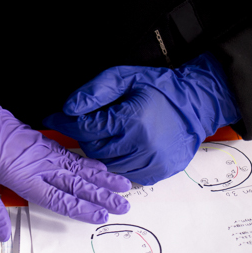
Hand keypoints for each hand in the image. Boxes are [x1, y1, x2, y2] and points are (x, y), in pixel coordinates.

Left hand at [0, 80, 130, 241]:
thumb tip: (2, 234)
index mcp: (19, 173)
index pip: (57, 197)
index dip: (80, 208)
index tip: (100, 217)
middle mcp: (36, 161)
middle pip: (75, 182)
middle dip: (101, 195)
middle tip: (124, 205)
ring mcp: (39, 149)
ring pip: (76, 166)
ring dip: (100, 177)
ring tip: (122, 186)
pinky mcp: (38, 140)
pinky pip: (68, 154)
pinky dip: (87, 162)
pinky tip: (98, 167)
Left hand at [43, 52, 240, 184]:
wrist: (197, 106)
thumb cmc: (160, 89)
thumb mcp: (125, 78)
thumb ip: (94, 92)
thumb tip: (68, 109)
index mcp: (131, 120)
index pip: (85, 128)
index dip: (66, 122)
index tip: (54, 117)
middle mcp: (140, 146)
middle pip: (92, 149)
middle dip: (87, 135)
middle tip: (91, 122)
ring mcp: (149, 163)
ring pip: (106, 164)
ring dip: (102, 150)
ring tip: (112, 133)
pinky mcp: (155, 174)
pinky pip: (123, 174)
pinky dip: (117, 162)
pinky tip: (123, 147)